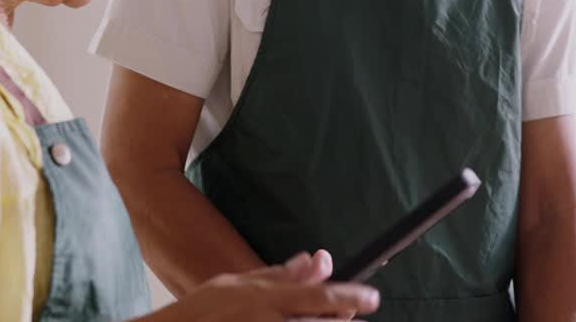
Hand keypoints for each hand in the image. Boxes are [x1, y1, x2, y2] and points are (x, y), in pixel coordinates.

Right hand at [165, 251, 377, 321]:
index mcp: (266, 299)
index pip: (318, 296)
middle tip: (354, 317)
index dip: (350, 297)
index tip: (372, 299)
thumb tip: (316, 259)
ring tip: (333, 321)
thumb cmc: (203, 309)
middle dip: (342, 320)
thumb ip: (279, 274)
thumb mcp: (239, 282)